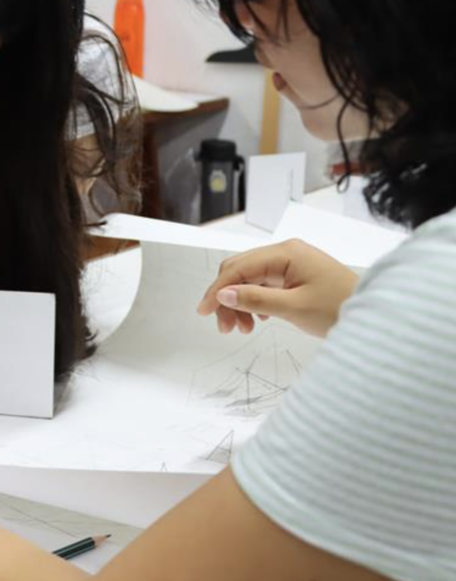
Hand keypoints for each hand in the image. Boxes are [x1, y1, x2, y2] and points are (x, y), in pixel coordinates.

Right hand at [197, 239, 359, 337]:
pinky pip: (266, 285)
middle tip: (226, 328)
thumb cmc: (340, 309)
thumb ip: (256, 299)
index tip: (204, 311)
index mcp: (286, 253)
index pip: (239, 268)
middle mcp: (286, 253)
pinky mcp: (297, 276)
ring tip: (244, 329)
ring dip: (242, 303)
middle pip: (242, 271)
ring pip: (252, 280)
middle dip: (228, 298)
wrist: (378, 318)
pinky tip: (259, 320)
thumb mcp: (294, 308)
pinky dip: (256, 302)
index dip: (217, 289)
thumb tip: (223, 294)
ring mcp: (292, 264)